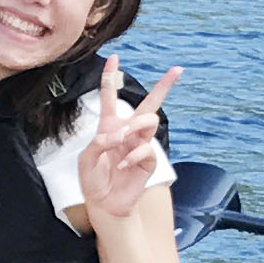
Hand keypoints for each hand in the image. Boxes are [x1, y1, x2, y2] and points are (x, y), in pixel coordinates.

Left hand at [74, 57, 183, 223]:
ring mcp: (140, 145)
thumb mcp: (86, 160)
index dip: (111, 77)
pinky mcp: (148, 161)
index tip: (114, 58)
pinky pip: (146, 149)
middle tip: (178, 70)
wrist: (104, 204)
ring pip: (149, 121)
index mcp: (109, 126)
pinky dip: (132, 155)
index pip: (110, 97)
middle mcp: (127, 132)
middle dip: (164, 86)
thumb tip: (116, 135)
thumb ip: (97, 144)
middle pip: (149, 104)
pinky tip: (123, 165)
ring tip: (120, 140)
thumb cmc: (93, 180)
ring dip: (134, 127)